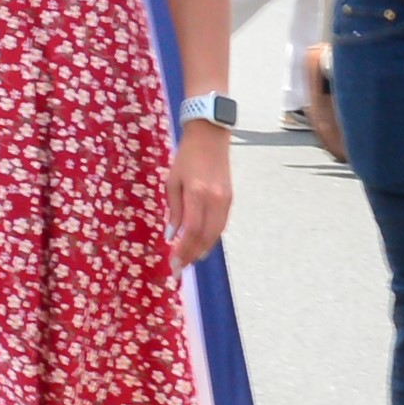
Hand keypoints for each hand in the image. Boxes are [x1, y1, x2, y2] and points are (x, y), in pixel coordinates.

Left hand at [168, 120, 234, 265]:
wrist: (210, 136)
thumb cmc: (186, 157)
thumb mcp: (172, 181)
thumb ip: (174, 210)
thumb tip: (172, 235)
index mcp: (197, 193)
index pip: (191, 230)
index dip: (183, 250)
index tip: (174, 264)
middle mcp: (214, 199)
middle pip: (206, 237)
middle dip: (192, 255)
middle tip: (180, 268)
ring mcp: (226, 200)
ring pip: (216, 233)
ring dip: (202, 249)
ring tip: (189, 260)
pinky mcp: (231, 199)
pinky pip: (221, 224)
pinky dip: (211, 237)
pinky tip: (201, 244)